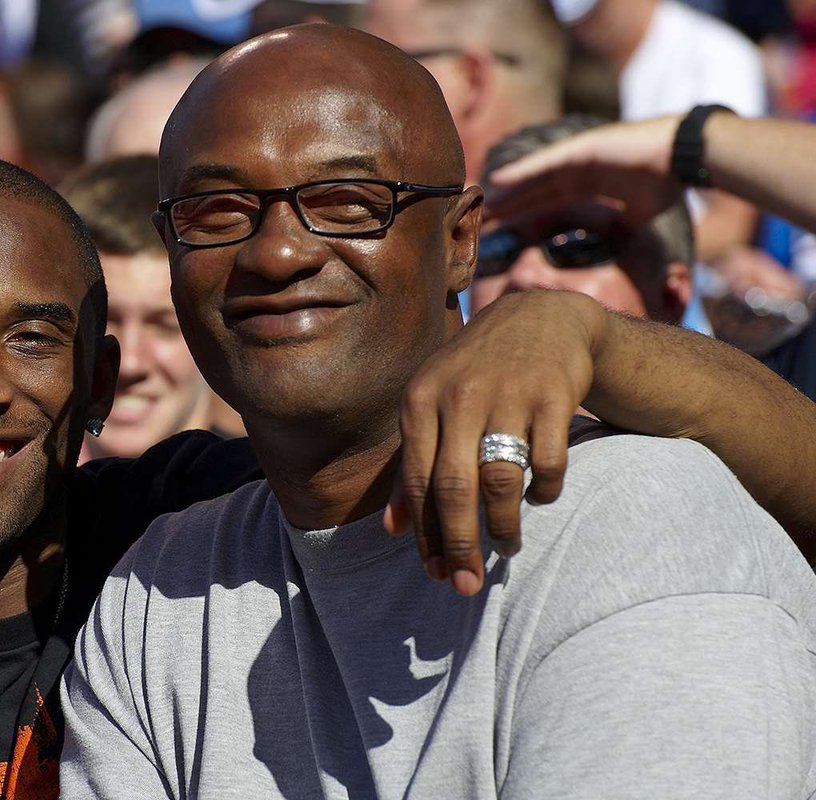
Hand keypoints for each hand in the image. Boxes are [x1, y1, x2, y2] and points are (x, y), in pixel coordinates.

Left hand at [385, 291, 602, 595]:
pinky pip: (549, 463)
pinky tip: (540, 497)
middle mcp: (459, 395)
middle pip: (455, 487)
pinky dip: (545, 492)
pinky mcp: (554, 396)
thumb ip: (412, 465)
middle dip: (459, 544)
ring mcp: (508, 394)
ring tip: (506, 545)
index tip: (434, 573)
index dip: (424, 534)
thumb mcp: (431, 406)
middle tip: (466, 584)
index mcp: (420, 399)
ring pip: (502, 480)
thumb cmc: (474, 376)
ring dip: (504, 526)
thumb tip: (392, 530)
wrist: (539, 319)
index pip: (416, 480)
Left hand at [485, 115, 684, 229]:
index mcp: (586, 186)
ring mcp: (576, 159)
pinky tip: (497, 181)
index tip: (498, 232)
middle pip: (531, 193)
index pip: (544, 205)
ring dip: (505, 193)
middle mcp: (575, 172)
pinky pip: (544, 163)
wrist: (684, 158)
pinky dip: (521, 172)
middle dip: (504, 208)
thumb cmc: (666, 183)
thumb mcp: (636, 218)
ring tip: (478, 206)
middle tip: (475, 222)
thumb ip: (620, 231)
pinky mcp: (580, 149)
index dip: (520, 217)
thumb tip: (619, 256)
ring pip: (532, 179)